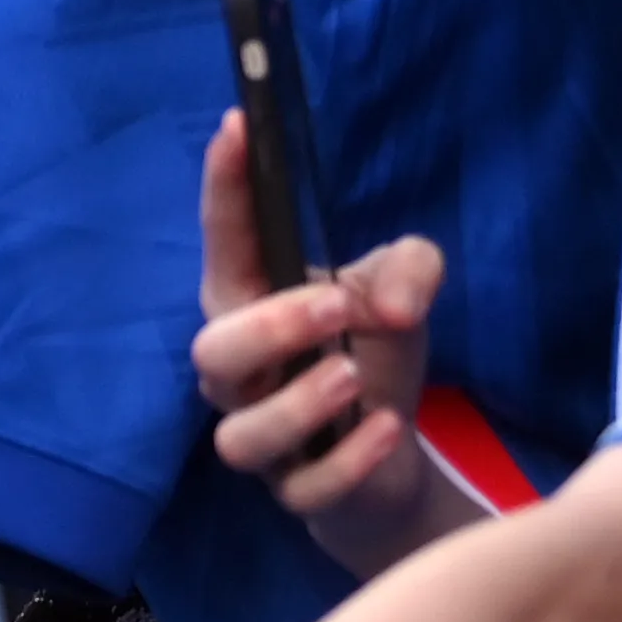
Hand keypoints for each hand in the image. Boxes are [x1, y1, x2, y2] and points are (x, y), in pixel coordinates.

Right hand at [187, 112, 458, 576]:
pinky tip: (384, 429)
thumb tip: (395, 306)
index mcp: (251, 303)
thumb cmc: (372, 356)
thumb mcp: (398, 292)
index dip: (224, 186)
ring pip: (241, 435)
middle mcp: (241, 374)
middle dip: (267, 328)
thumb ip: (409, 269)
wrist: (386, 462)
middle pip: (212, 352)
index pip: (224, 240)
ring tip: (352, 378)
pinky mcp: (300, 493)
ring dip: (295, 405)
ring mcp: (265, 439)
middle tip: (335, 307)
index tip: (236, 127)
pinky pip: (305, 488)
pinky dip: (345, 461)